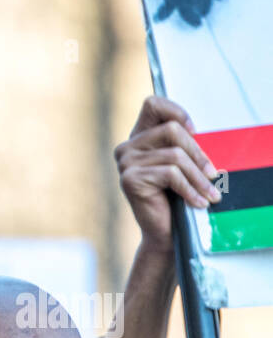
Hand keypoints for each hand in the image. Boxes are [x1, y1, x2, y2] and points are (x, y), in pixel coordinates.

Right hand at [114, 96, 219, 253]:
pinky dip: (190, 189)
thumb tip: (194, 130)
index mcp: (137, 138)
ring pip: (175, 155)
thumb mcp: (179, 163)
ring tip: (210, 192)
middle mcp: (126, 148)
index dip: (176, 111)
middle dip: (198, 153)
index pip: (152, 105)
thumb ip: (180, 143)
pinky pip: (171, 174)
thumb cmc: (174, 197)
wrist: (163, 232)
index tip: (195, 132)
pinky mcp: (129, 179)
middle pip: (172, 130)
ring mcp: (125, 163)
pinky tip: (199, 201)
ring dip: (198, 176)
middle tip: (213, 174)